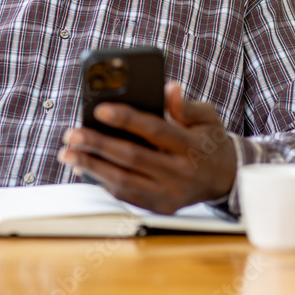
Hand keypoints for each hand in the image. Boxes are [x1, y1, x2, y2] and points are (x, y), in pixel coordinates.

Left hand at [58, 81, 236, 213]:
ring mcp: (170, 194)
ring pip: (124, 181)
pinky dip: (102, 181)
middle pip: (132, 158)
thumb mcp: (206, 117)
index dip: (126, 119)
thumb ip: (184, 105)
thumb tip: (168, 88)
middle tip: (72, 134)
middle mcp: (181, 173)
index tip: (99, 109)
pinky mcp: (160, 207)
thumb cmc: (209, 140)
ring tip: (67, 153)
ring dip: (91, 167)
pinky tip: (83, 168)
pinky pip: (125, 195)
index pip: (155, 130)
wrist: (227, 178)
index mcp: (192, 147)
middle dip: (97, 145)